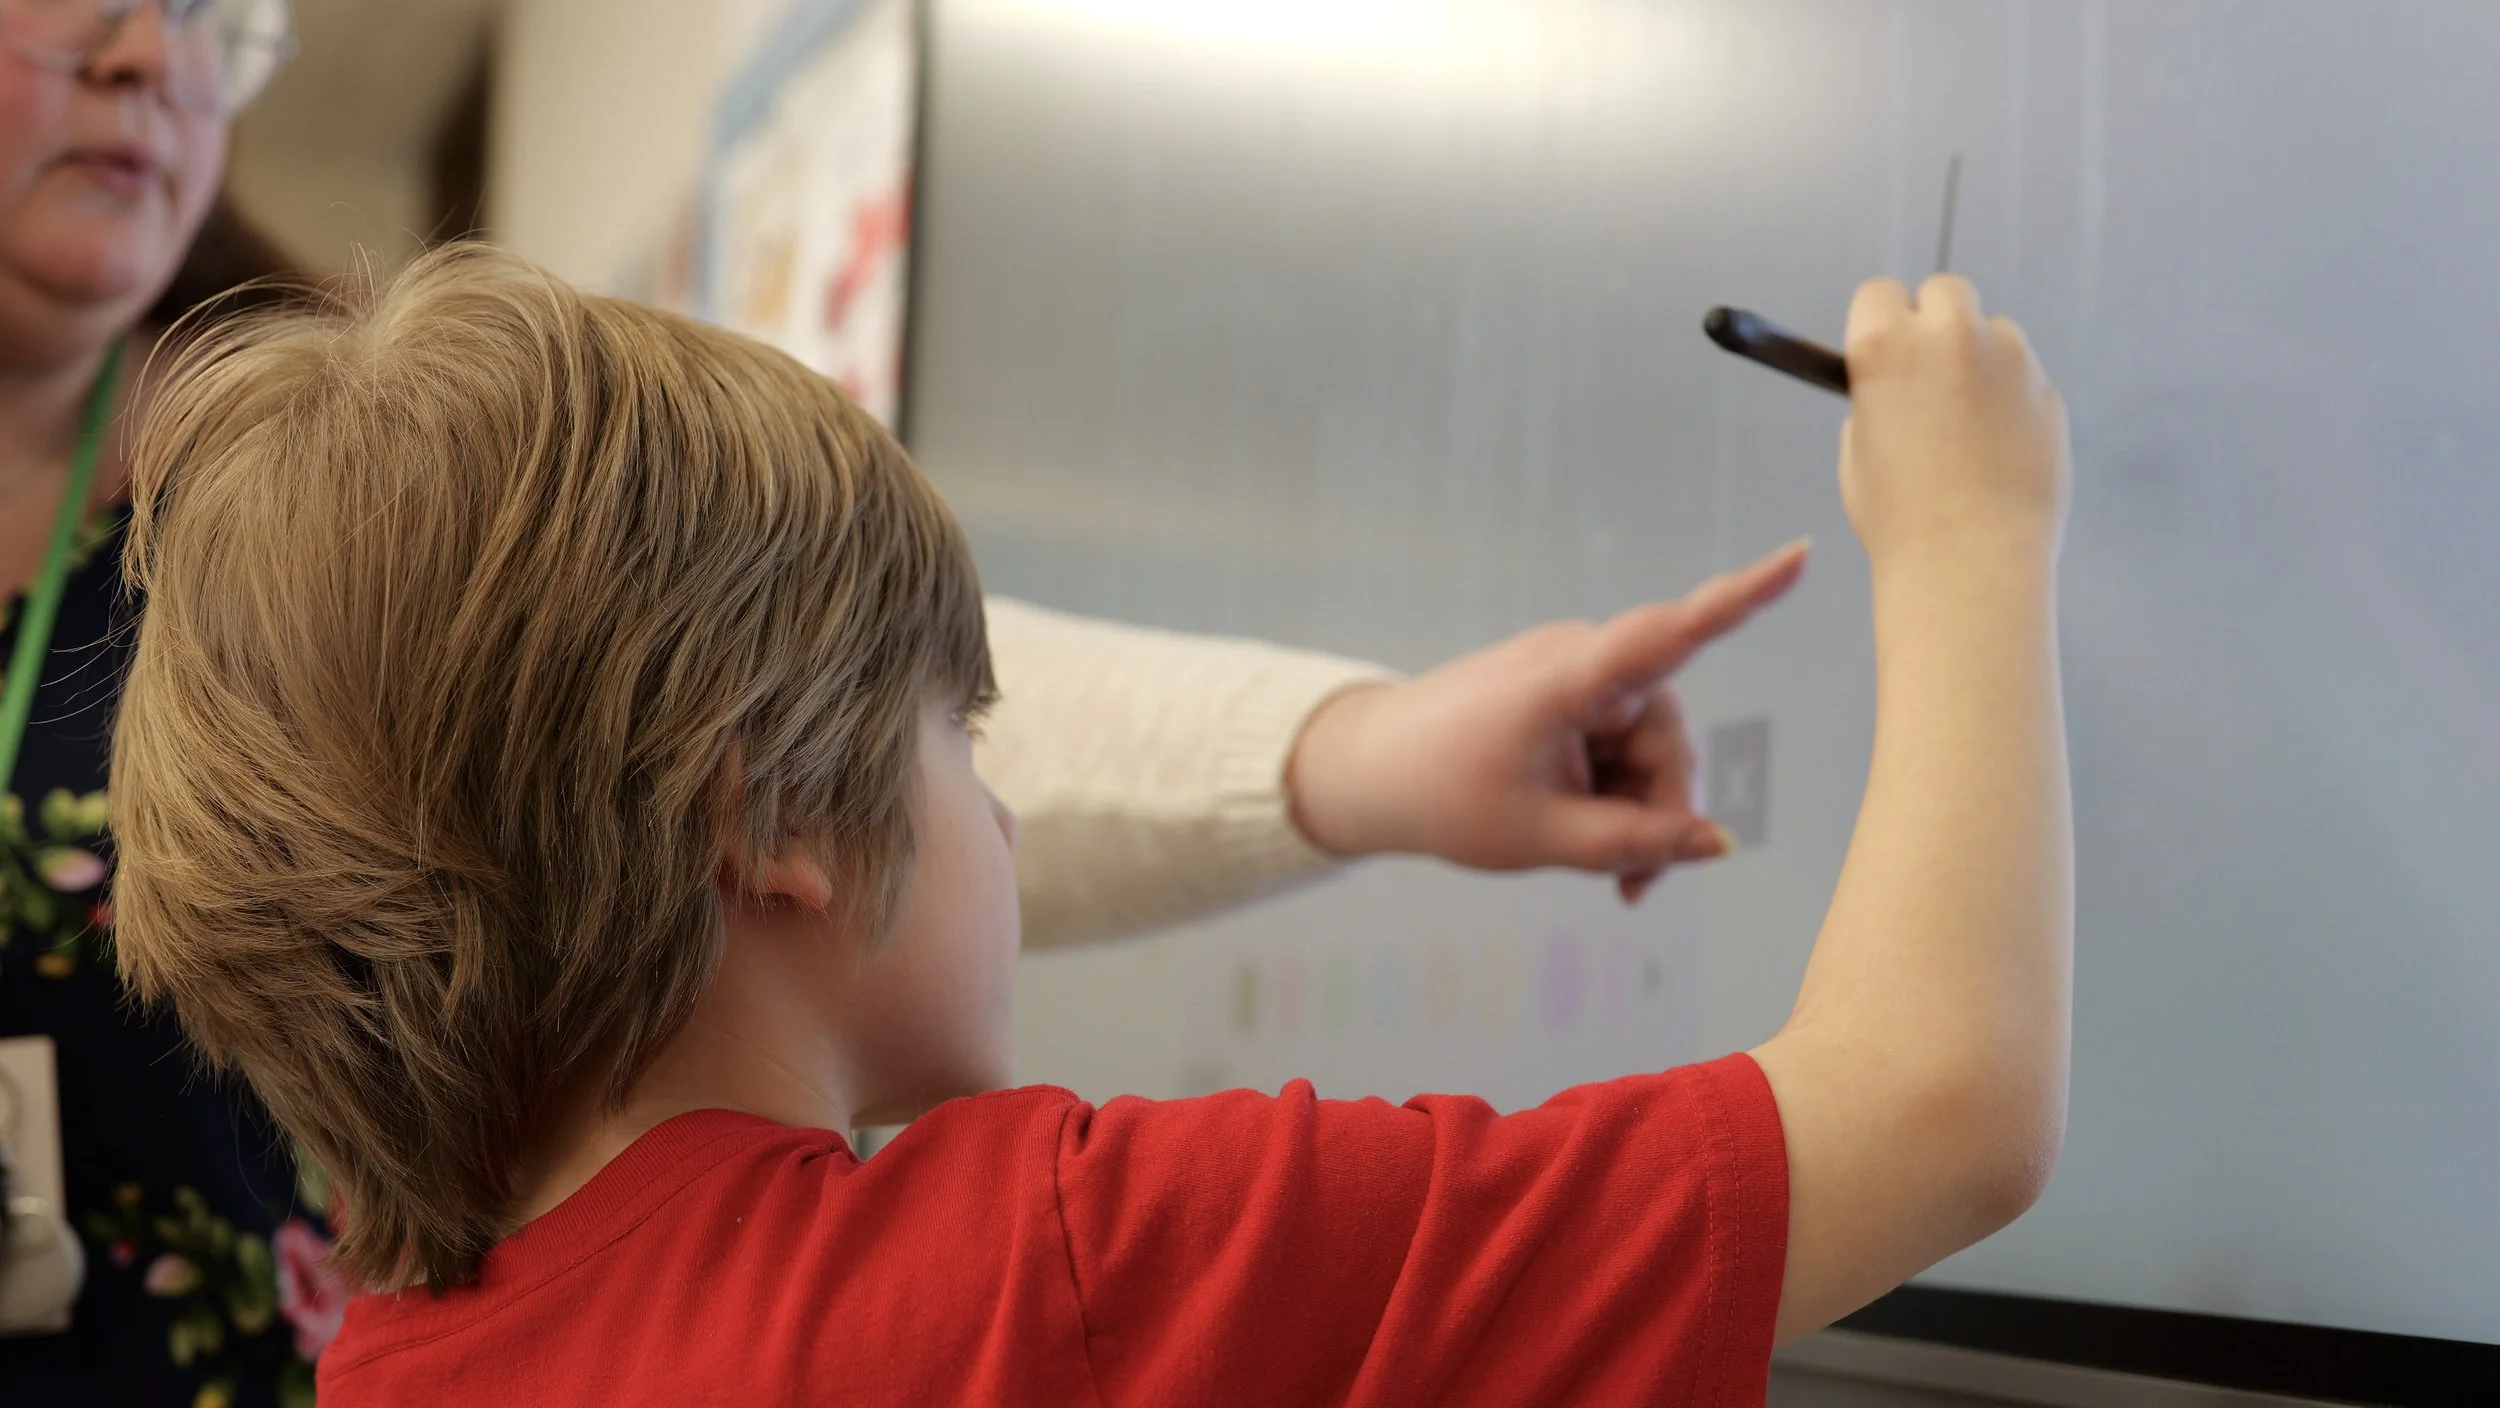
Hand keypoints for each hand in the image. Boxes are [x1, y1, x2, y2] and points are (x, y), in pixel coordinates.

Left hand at [1286, 541, 1809, 901]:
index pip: (1666, 635)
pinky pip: (1623, 745)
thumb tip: (1720, 845)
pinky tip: (1589, 838)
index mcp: (1566, 680)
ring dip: (1637, 812)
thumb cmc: (1445, 799)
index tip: (1800, 557)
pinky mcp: (1574, 691)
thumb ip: (1634, 843)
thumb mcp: (1542, 838)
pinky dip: (1615, 795)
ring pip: (1650, 750)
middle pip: (1667, 738)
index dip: (1740, 599)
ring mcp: (1578, 673)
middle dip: (1660, 814)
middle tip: (1630, 892)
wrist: (1372, 773)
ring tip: (1603, 872)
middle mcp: (1582, 659)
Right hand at [1841, 275, 2070, 569]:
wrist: (1970, 560)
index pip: (1878, 293)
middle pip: (1945, 292)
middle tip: (1930, 377)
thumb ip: (1877, 400)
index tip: (1883, 353)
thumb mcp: (1857, 450)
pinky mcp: (2048, 389)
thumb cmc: (1897, 516)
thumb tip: (1902, 388)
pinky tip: (2000, 449)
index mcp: (1885, 345)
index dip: (1879, 323)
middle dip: (1936, 323)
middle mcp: (1950, 335)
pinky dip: (2012, 399)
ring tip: (1970, 426)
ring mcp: (2009, 358)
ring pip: (1993, 332)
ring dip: (1981, 359)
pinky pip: (2023, 376)